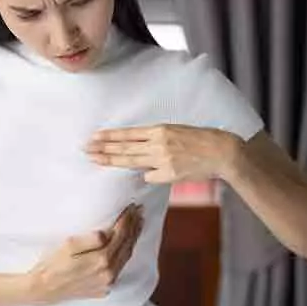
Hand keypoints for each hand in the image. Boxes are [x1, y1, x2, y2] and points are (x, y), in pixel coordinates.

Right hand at [27, 204, 143, 304]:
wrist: (43, 289)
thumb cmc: (53, 264)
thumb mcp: (69, 245)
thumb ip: (91, 239)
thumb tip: (107, 232)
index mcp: (101, 260)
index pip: (120, 234)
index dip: (127, 219)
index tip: (131, 207)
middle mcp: (108, 273)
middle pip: (126, 245)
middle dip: (134, 226)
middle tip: (139, 211)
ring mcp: (107, 282)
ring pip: (126, 257)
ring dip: (133, 239)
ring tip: (138, 224)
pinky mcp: (104, 288)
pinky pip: (120, 268)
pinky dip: (125, 253)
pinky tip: (126, 245)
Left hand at [85, 124, 243, 183]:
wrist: (221, 151)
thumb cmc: (200, 139)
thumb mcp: (176, 131)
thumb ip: (156, 140)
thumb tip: (139, 152)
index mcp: (160, 129)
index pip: (128, 133)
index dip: (110, 136)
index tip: (94, 136)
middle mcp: (159, 143)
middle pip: (125, 147)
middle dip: (103, 148)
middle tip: (85, 148)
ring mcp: (163, 159)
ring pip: (131, 161)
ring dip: (112, 160)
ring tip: (95, 159)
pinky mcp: (170, 174)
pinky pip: (150, 176)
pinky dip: (146, 175)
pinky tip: (139, 175)